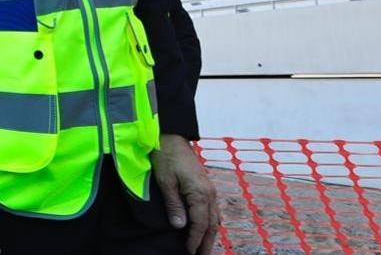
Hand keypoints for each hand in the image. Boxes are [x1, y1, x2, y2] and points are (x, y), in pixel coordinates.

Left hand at [152, 134, 219, 253]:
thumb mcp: (165, 182)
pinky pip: (213, 210)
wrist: (171, 137)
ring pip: (215, 218)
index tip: (189, 252)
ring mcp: (210, 189)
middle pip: (211, 224)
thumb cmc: (166, 157)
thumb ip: (174, 205)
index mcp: (200, 193)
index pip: (200, 224)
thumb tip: (180, 227)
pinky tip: (205, 229)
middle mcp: (210, 193)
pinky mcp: (206, 186)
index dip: (195, 240)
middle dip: (207, 243)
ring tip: (204, 248)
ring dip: (210, 234)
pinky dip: (210, 223)